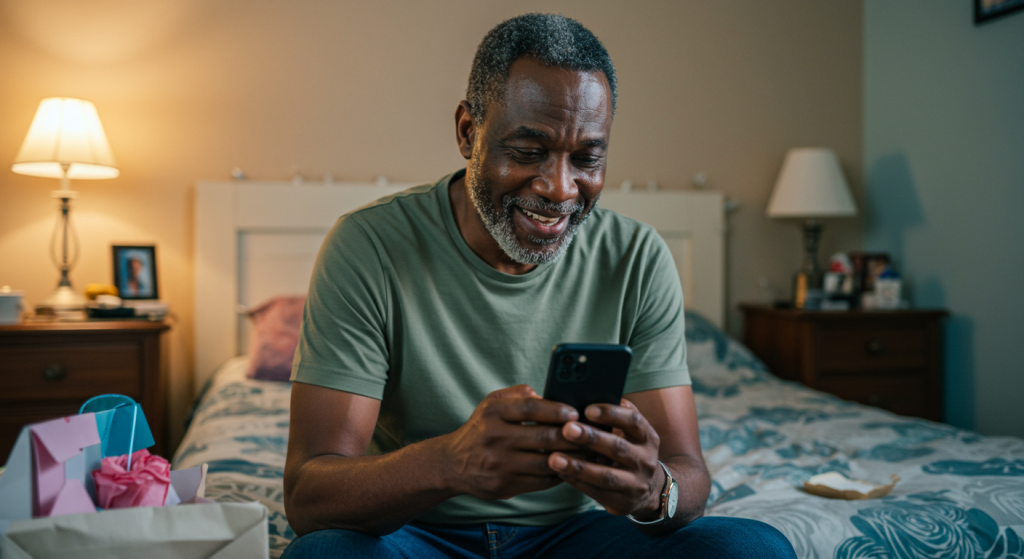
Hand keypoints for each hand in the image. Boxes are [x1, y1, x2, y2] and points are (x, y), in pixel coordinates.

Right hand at [440, 385, 581, 499]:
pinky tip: (573, 468)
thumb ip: (518, 394)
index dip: (556, 410)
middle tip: (593, 433)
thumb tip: (548, 396)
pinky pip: (541, 482)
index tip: (576, 413)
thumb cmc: (481, 429)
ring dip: (572, 458)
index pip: (530, 408)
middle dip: (572, 436)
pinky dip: (560, 475)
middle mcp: (494, 438)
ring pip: (546, 463)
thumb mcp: (491, 403)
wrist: (453, 464)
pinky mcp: (504, 486)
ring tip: (590, 452)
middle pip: (543, 437)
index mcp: (493, 414)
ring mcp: (500, 465)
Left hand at [546, 398, 663, 516]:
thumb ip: (612, 418)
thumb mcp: (630, 434)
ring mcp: (636, 484)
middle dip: (591, 438)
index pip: (633, 421)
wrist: (648, 490)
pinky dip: (576, 481)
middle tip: (566, 429)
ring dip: (578, 466)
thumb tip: (580, 398)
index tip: (588, 409)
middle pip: (618, 447)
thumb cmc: (627, 450)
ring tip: (554, 458)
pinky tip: (558, 472)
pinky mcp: (623, 502)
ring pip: (606, 475)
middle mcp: (646, 460)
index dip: (611, 414)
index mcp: (648, 437)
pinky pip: (596, 492)